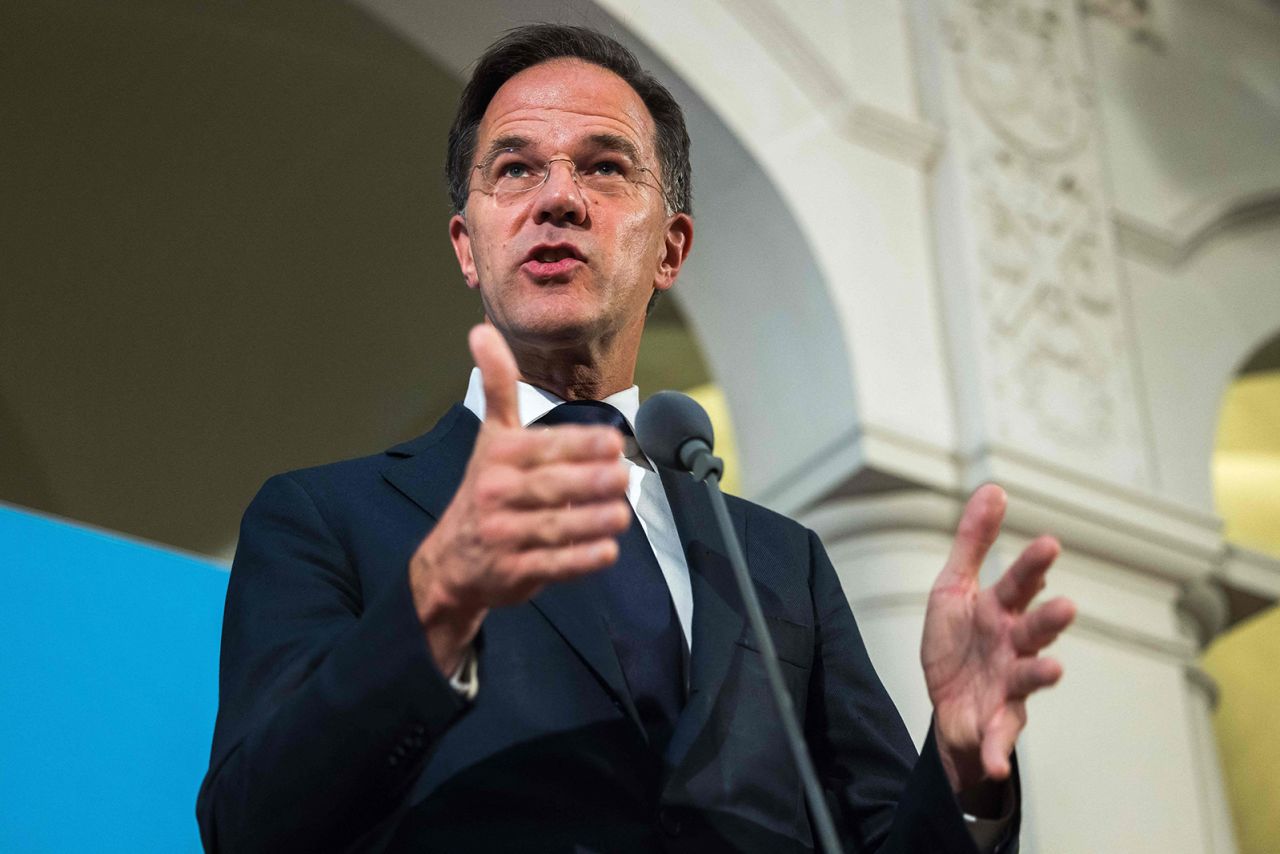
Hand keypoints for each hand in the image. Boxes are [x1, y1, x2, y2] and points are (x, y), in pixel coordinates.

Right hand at [408, 324, 631, 673]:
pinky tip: (607, 551)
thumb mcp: (490, 435)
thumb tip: (481, 330)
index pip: (542, 447)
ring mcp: (504, 535)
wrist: (451, 560)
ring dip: (592, 520)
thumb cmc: (484, 489)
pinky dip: (581, 559)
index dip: (579, 445)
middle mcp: (497, 494)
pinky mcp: (514, 571)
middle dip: (590, 481)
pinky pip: (553, 564)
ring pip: (555, 526)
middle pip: (550, 486)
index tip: (613, 441)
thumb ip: (497, 385)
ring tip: (622, 513)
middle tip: (623, 476)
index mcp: (497, 456)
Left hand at [921, 484, 1075, 792]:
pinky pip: (998, 739)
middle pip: (1034, 629)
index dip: (1032, 566)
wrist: (948, 706)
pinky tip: (995, 763)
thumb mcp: (953, 588)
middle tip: (1066, 607)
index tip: (1048, 544)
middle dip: (1049, 619)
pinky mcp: (996, 724)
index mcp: (1001, 612)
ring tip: (1053, 670)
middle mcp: (1013, 647)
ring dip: (1041, 675)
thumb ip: (973, 541)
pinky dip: (997, 752)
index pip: (1019, 584)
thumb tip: (994, 488)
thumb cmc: (958, 642)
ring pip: (1029, 678)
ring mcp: (1009, 686)